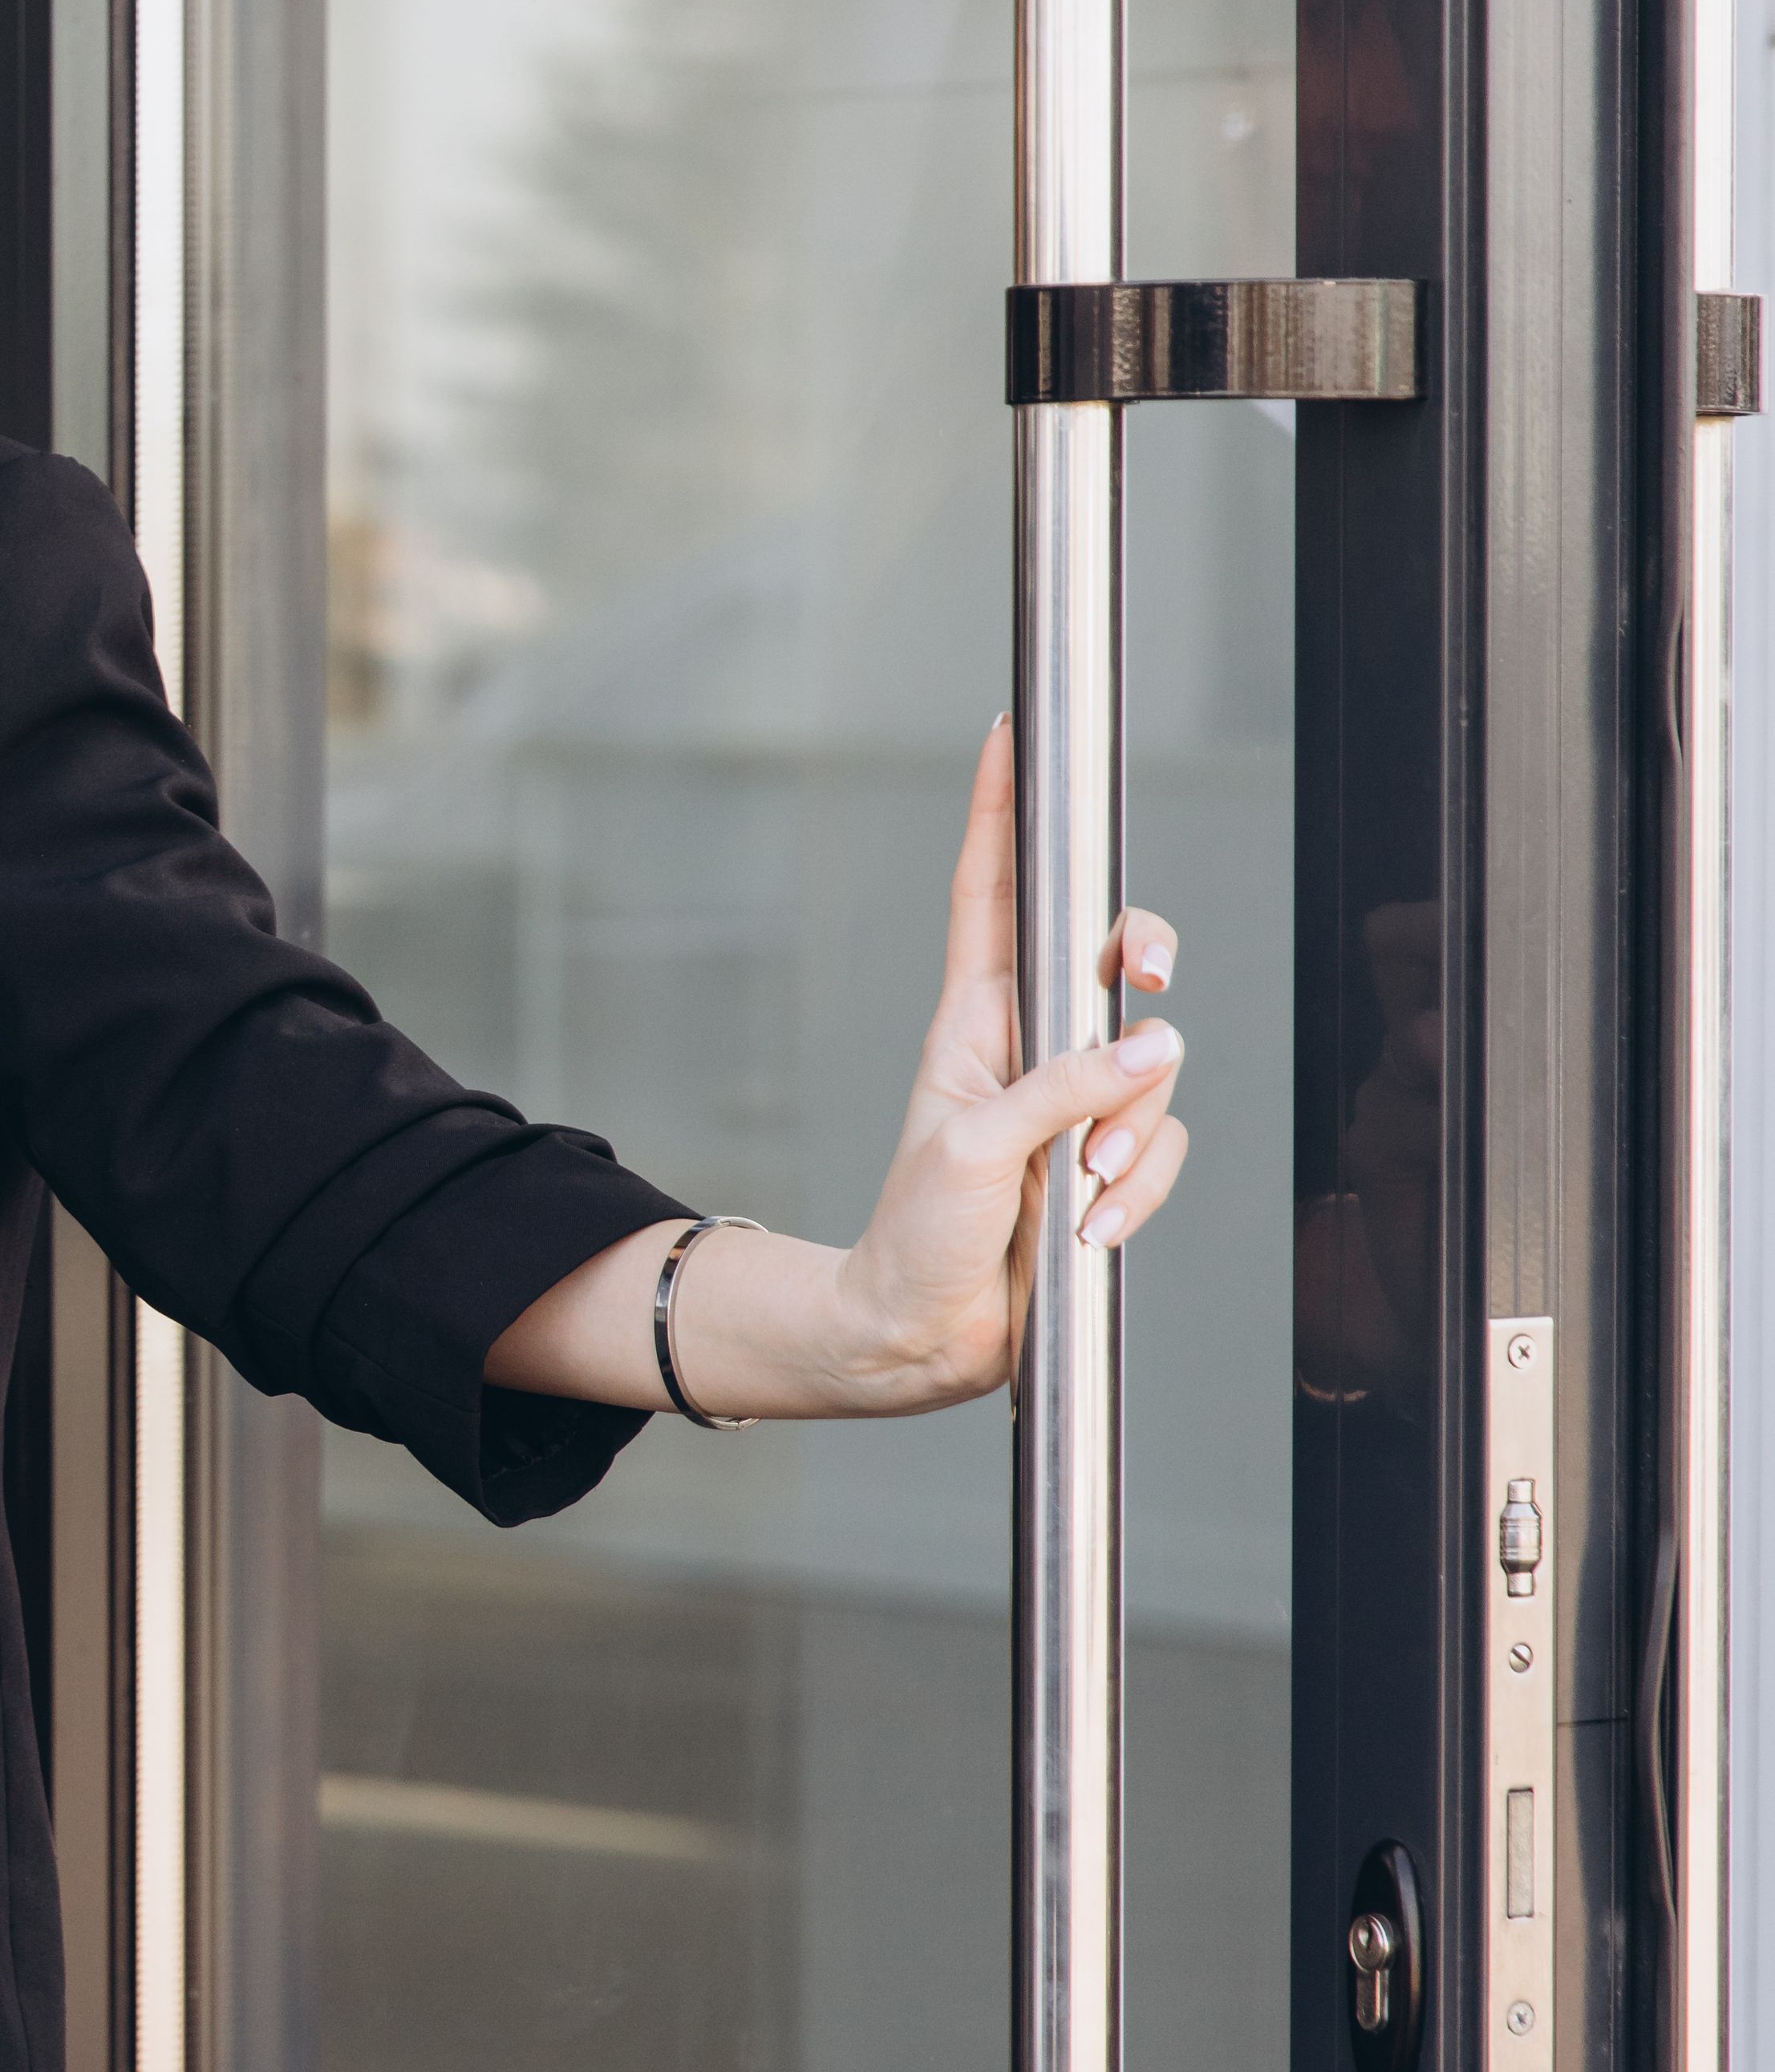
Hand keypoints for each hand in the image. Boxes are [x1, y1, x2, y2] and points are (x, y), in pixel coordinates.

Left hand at [805, 718, 1189, 1409]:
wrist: (915, 1333)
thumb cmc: (913, 1234)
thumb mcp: (972, 1150)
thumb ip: (1064, 1090)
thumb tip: (1152, 1043)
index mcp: (976, 1021)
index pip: (993, 896)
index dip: (1002, 816)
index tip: (1010, 738)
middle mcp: (1031, 1049)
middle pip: (1116, 964)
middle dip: (1149, 962)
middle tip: (1154, 981)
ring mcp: (1073, 1105)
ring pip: (1154, 1073)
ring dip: (1128, 1135)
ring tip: (1073, 1191)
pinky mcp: (1105, 1164)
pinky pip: (1158, 1154)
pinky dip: (1136, 1193)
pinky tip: (1089, 1229)